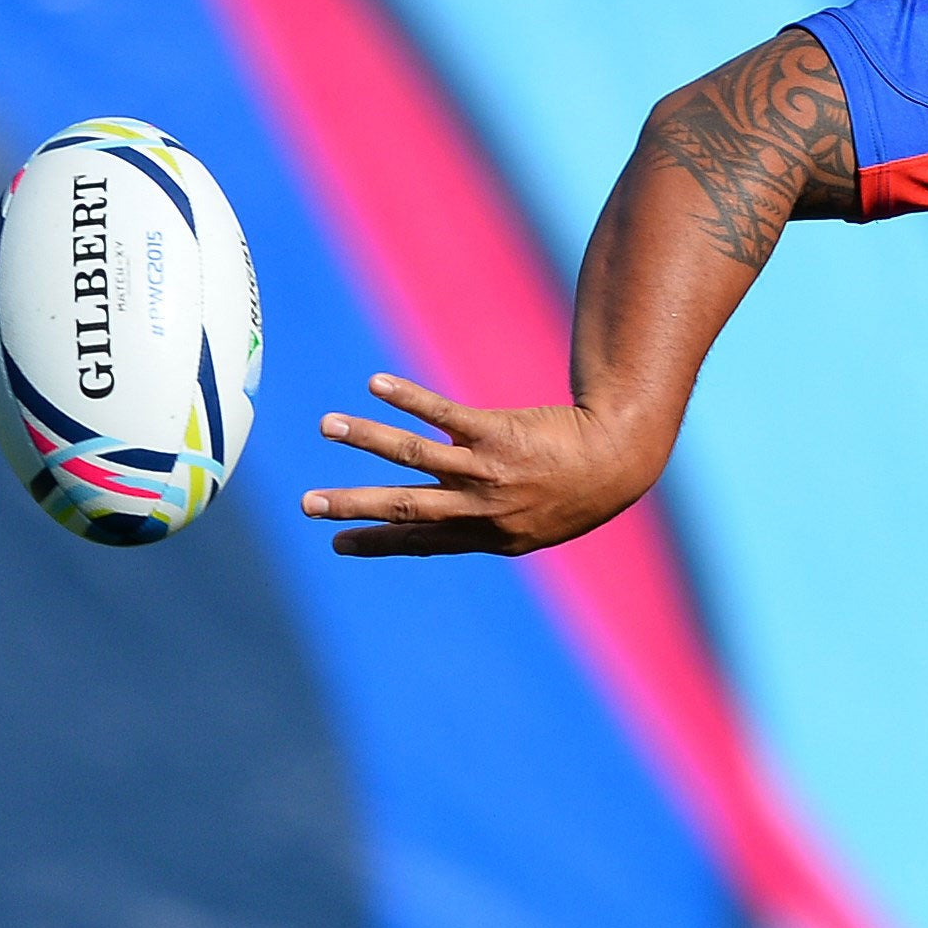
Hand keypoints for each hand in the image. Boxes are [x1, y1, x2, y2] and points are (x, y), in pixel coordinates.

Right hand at [301, 377, 663, 555]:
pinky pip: (443, 414)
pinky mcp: (496, 433)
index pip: (420, 540)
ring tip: (327, 426)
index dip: (378, 543)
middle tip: (308, 505)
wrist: (619, 459)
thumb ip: (490, 516)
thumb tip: (449, 499)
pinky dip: (408, 398)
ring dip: (366, 439)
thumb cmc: (578, 490)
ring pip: (414, 457)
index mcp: (488, 536)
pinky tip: (376, 384)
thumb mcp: (535, 520)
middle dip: (353, 505)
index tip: (338, 543)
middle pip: (403, 506)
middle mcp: (481, 509)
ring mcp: (487, 471)